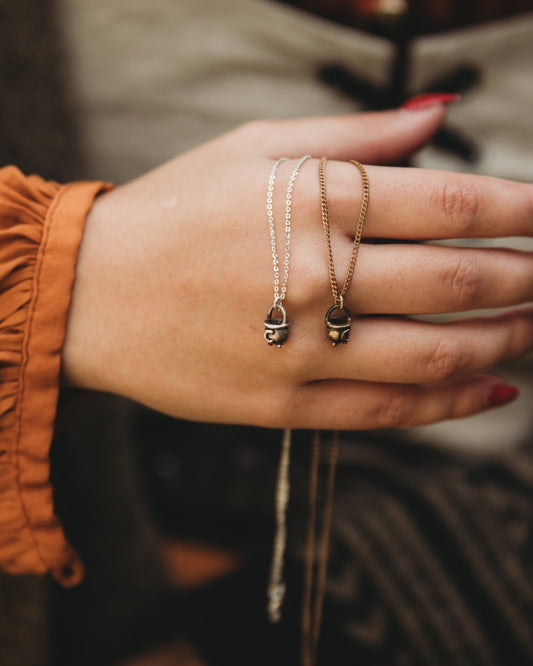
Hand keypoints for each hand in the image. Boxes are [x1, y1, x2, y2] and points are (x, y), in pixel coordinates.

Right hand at [62, 106, 532, 428]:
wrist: (92, 294)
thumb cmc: (172, 212)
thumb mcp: (253, 147)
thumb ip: (354, 132)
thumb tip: (438, 114)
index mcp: (313, 202)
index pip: (452, 205)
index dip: (522, 211)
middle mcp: (318, 279)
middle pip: (459, 283)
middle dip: (526, 279)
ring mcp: (304, 351)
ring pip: (438, 355)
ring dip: (505, 342)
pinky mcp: (287, 404)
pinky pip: (390, 410)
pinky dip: (452, 404)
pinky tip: (493, 390)